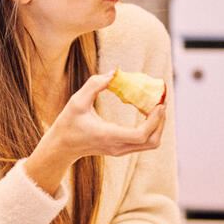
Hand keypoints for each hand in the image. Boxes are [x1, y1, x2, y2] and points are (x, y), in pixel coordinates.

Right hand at [26, 73, 165, 193]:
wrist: (62, 146)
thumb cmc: (68, 123)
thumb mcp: (76, 101)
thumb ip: (94, 85)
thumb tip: (114, 73)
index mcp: (108, 135)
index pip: (140, 135)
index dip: (155, 120)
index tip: (159, 104)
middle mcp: (117, 146)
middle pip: (152, 141)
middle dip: (161, 121)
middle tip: (161, 101)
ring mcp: (121, 150)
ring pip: (151, 143)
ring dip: (158, 125)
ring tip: (156, 105)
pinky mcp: (122, 149)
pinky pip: (144, 141)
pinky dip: (151, 127)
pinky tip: (146, 111)